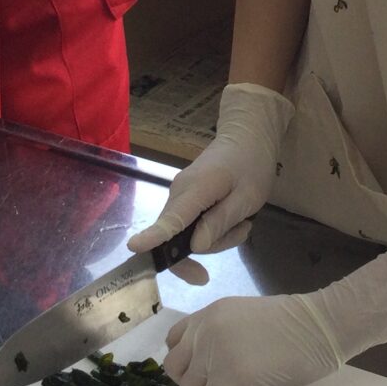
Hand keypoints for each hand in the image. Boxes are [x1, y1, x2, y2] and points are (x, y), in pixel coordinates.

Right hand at [128, 83, 293, 284]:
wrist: (246, 138)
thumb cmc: (251, 165)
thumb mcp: (248, 197)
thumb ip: (221, 221)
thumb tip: (196, 246)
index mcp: (195, 189)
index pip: (171, 219)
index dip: (153, 237)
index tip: (134, 247)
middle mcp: (178, 193)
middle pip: (179, 236)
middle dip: (211, 245)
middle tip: (243, 230)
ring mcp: (179, 196)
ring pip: (188, 235)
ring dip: (218, 237)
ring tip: (243, 221)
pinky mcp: (184, 200)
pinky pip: (192, 226)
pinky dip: (214, 230)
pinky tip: (236, 220)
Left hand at [163, 245, 386, 385]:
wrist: (320, 325)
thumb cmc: (294, 323)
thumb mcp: (243, 318)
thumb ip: (217, 335)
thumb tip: (205, 368)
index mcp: (207, 315)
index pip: (173, 342)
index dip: (190, 361)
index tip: (210, 369)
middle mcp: (203, 332)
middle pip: (176, 370)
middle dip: (198, 382)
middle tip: (227, 383)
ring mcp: (214, 354)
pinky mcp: (229, 378)